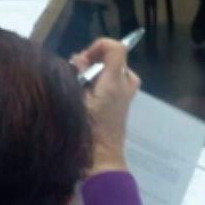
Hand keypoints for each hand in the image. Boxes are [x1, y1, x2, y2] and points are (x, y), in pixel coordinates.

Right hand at [70, 38, 139, 175]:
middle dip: (93, 61)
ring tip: (81, 88)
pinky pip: (112, 81)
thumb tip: (80, 60)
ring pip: (111, 69)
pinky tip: (88, 97)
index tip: (83, 61)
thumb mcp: (77, 99)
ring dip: (95, 73)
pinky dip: (100, 82)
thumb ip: (79, 74)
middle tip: (77, 76)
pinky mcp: (123, 102)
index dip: (98, 47)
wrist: (102, 158)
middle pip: (112, 57)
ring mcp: (127, 93)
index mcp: (116, 80)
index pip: (116, 47)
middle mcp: (125, 83)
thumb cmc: (89, 128)